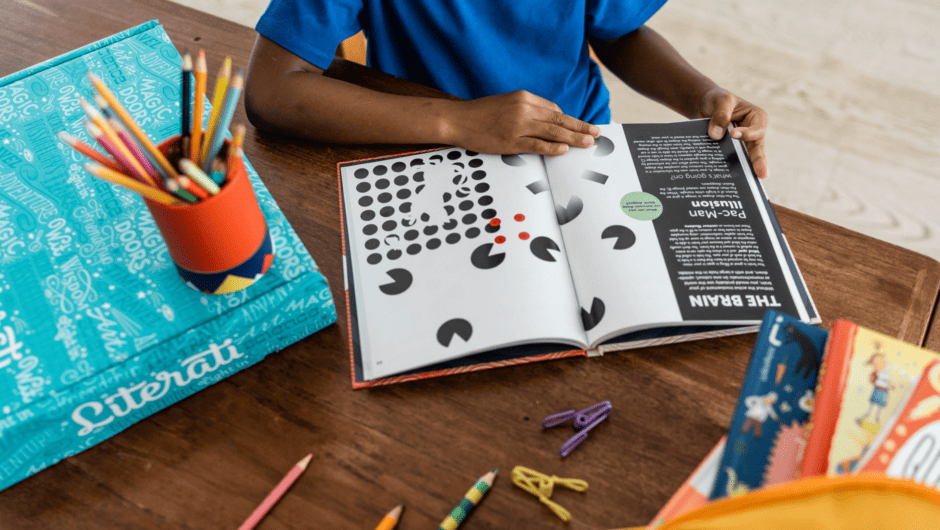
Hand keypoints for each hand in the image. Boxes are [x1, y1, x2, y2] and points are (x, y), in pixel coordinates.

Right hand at [442, 90, 599, 155]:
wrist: (458, 119)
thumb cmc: (481, 113)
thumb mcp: (507, 103)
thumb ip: (527, 109)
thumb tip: (550, 119)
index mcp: (524, 98)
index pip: (554, 109)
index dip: (570, 120)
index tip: (582, 126)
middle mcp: (524, 109)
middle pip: (559, 119)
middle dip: (580, 127)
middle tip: (596, 133)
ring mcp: (518, 126)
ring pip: (552, 132)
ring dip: (573, 137)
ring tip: (588, 142)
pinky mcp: (510, 141)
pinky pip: (536, 144)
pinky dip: (552, 147)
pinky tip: (564, 150)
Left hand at [697, 87, 768, 178]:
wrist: (704, 106)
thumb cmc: (717, 100)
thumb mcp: (720, 101)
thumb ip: (720, 115)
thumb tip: (715, 136)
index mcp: (756, 118)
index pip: (756, 129)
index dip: (747, 133)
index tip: (733, 134)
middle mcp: (753, 133)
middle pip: (756, 149)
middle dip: (758, 161)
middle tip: (762, 174)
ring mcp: (742, 144)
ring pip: (745, 158)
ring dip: (745, 170)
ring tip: (748, 184)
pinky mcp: (730, 151)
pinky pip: (731, 161)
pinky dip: (729, 169)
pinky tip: (727, 181)